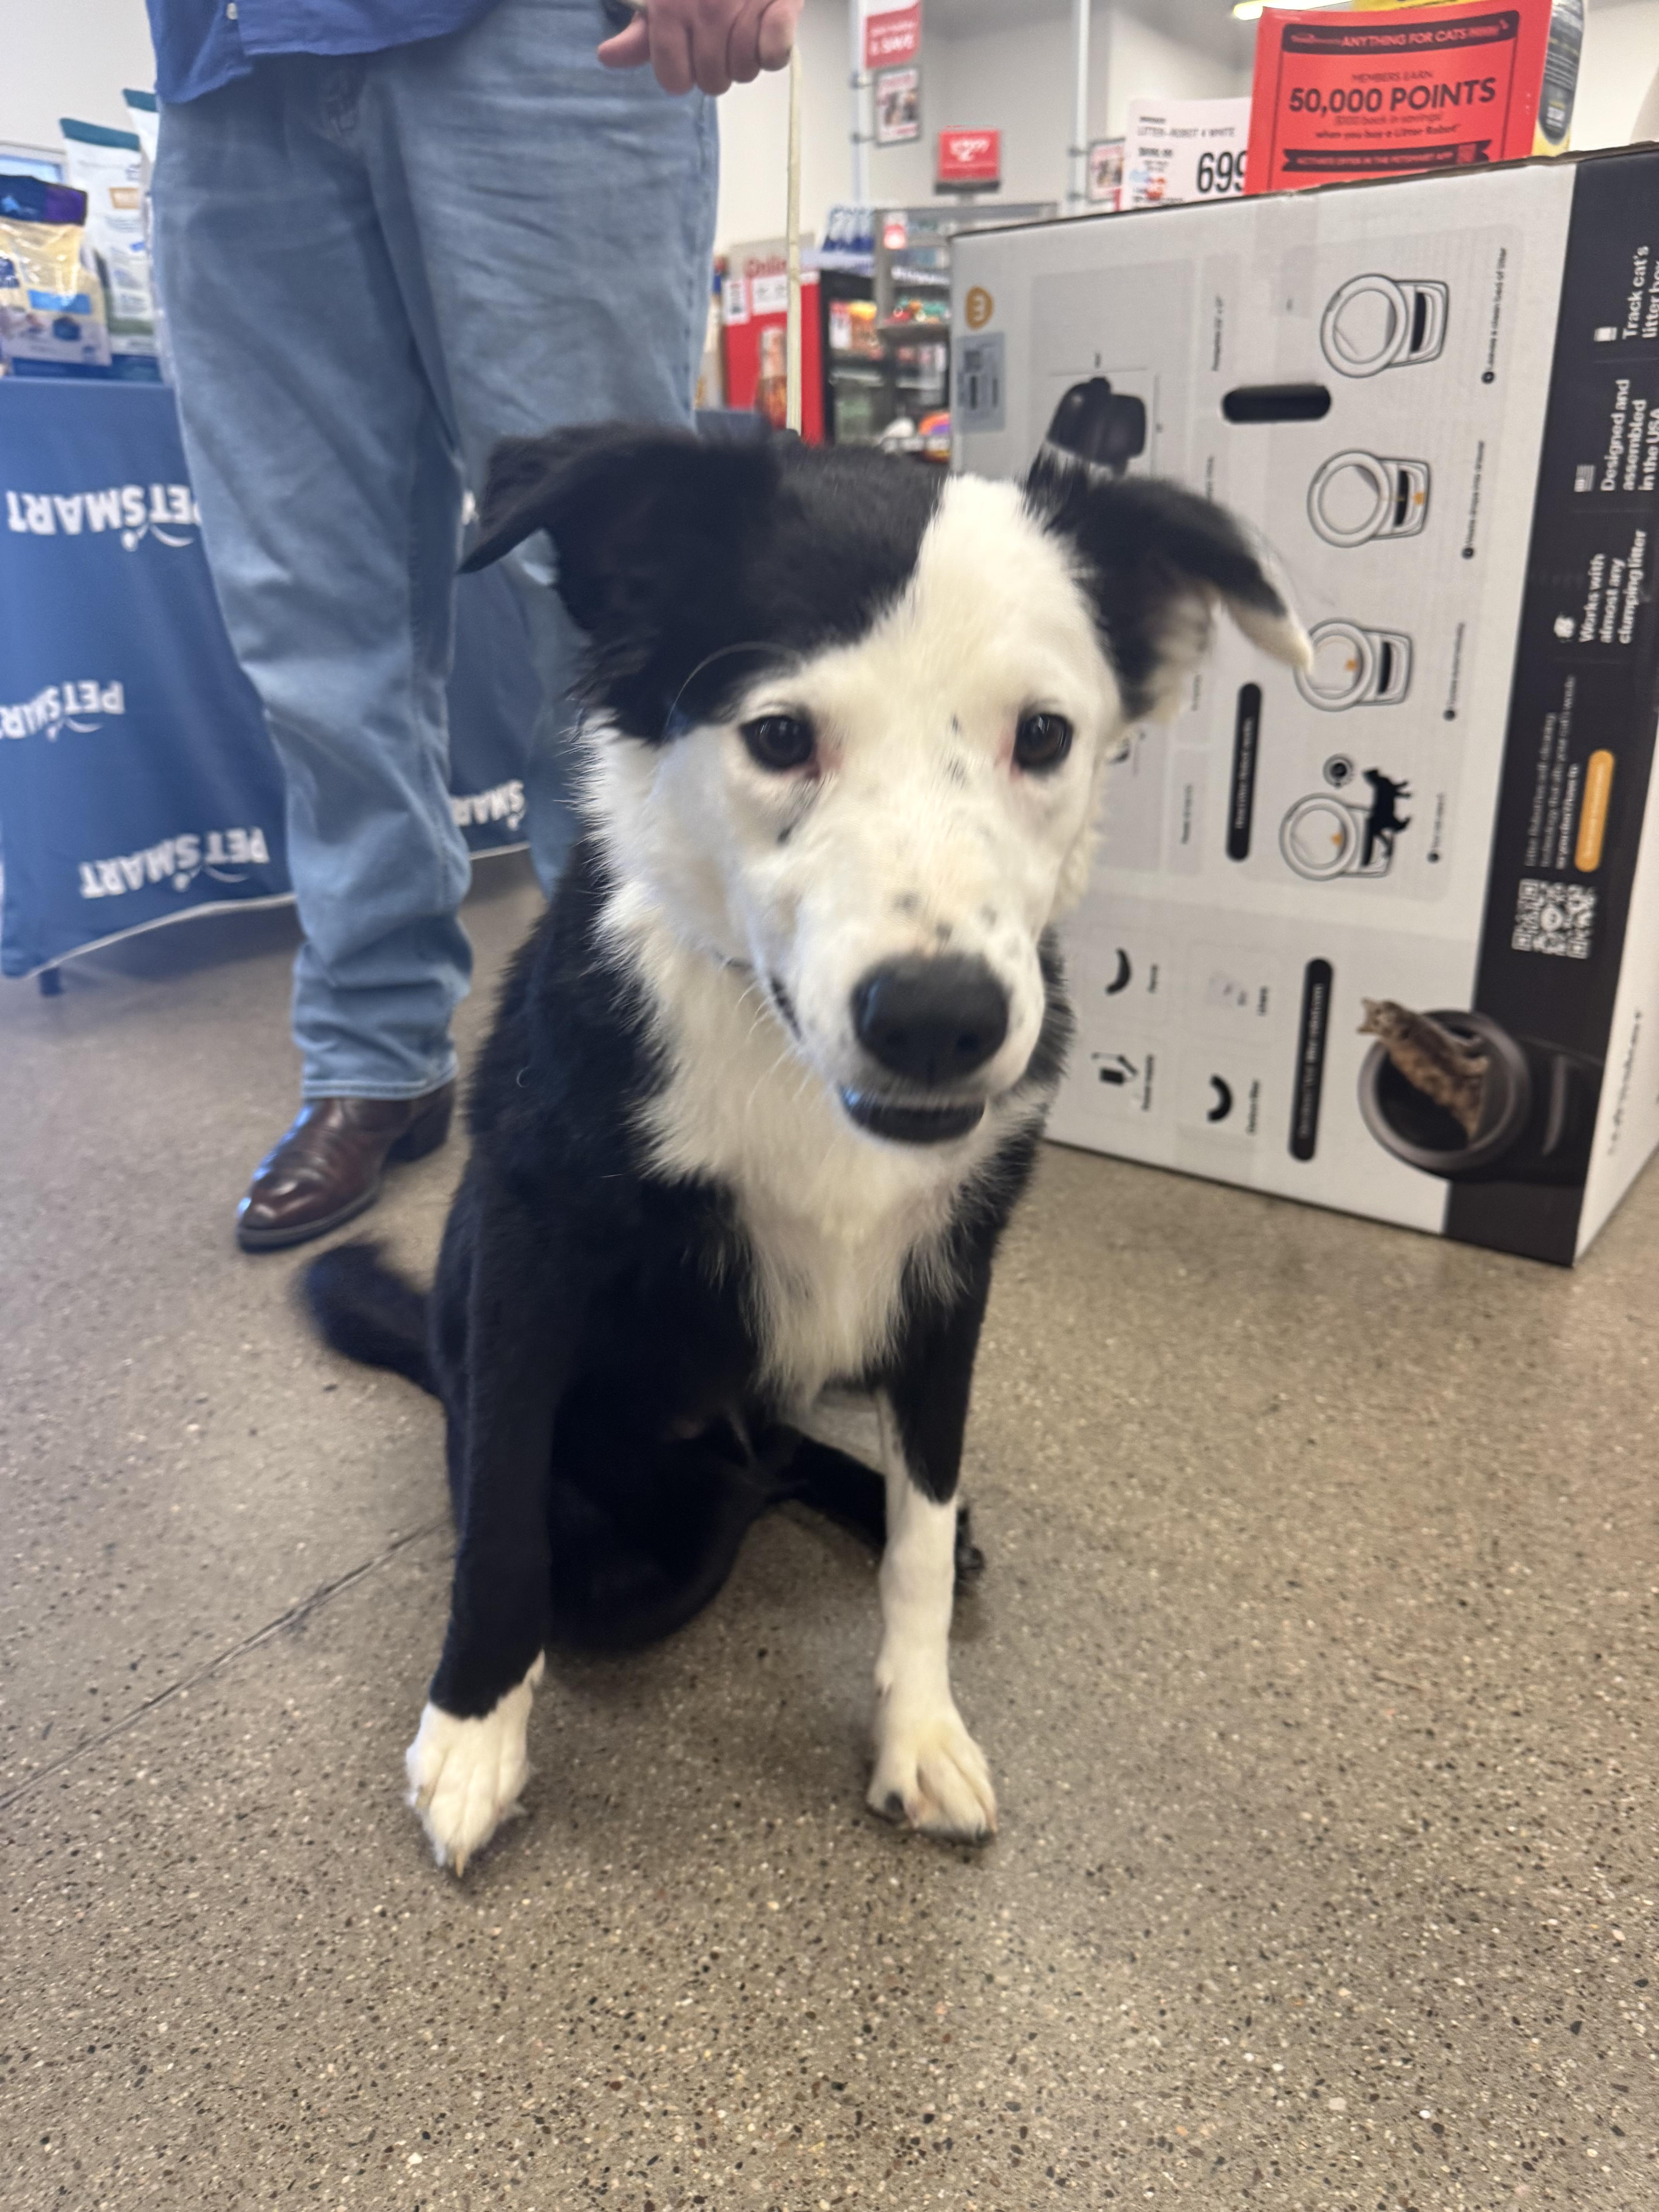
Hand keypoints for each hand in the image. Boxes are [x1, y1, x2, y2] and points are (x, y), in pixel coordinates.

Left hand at [598, 0, 801, 97]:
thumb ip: (640, 32)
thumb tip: (607, 57)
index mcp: (670, 9)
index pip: (674, 81)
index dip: (682, 74)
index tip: (688, 56)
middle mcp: (707, 11)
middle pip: (713, 82)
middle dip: (716, 68)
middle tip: (719, 39)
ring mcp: (744, 8)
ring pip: (744, 71)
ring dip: (744, 57)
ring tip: (742, 26)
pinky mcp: (781, 4)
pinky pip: (774, 55)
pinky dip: (773, 48)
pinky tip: (765, 26)